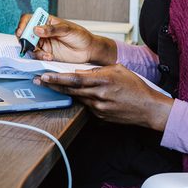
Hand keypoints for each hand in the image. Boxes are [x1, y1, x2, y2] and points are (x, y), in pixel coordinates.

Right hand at [15, 14, 115, 64]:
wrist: (89, 50)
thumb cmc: (80, 36)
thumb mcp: (67, 29)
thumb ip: (51, 29)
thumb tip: (36, 29)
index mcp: (46, 21)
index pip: (29, 19)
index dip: (23, 25)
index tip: (22, 32)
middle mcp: (42, 32)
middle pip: (26, 34)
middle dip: (25, 41)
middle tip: (30, 46)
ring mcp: (43, 44)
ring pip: (30, 47)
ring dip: (34, 52)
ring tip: (46, 55)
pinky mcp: (46, 54)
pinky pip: (37, 56)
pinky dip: (40, 57)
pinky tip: (49, 57)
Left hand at [34, 64, 172, 131]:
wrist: (148, 109)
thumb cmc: (136, 87)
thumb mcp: (118, 70)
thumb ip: (98, 70)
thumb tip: (81, 70)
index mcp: (103, 80)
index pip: (75, 79)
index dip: (58, 78)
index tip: (45, 75)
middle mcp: (99, 95)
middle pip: (71, 90)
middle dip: (53, 85)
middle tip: (39, 81)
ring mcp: (99, 108)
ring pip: (77, 98)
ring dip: (65, 92)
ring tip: (53, 85)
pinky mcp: (100, 117)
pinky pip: (87, 106)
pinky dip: (82, 99)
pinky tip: (82, 95)